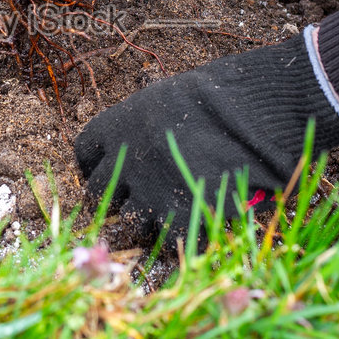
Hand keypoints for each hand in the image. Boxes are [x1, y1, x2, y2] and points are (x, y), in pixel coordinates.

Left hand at [74, 35, 338, 238]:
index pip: (86, 152)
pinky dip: (177, 241)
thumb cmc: (220, 97)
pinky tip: (192, 231)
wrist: (253, 117)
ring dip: (143, 226)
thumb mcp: (170, 99)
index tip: (106, 173)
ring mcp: (149, 193)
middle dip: (113, 202)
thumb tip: (147, 142)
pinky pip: (166, 242)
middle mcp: (124, 161)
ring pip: (129, 224)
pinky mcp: (178, 218)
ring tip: (164, 221)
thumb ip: (148, 125)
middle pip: (99, 194)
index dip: (95, 166)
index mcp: (119, 126)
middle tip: (130, 205)